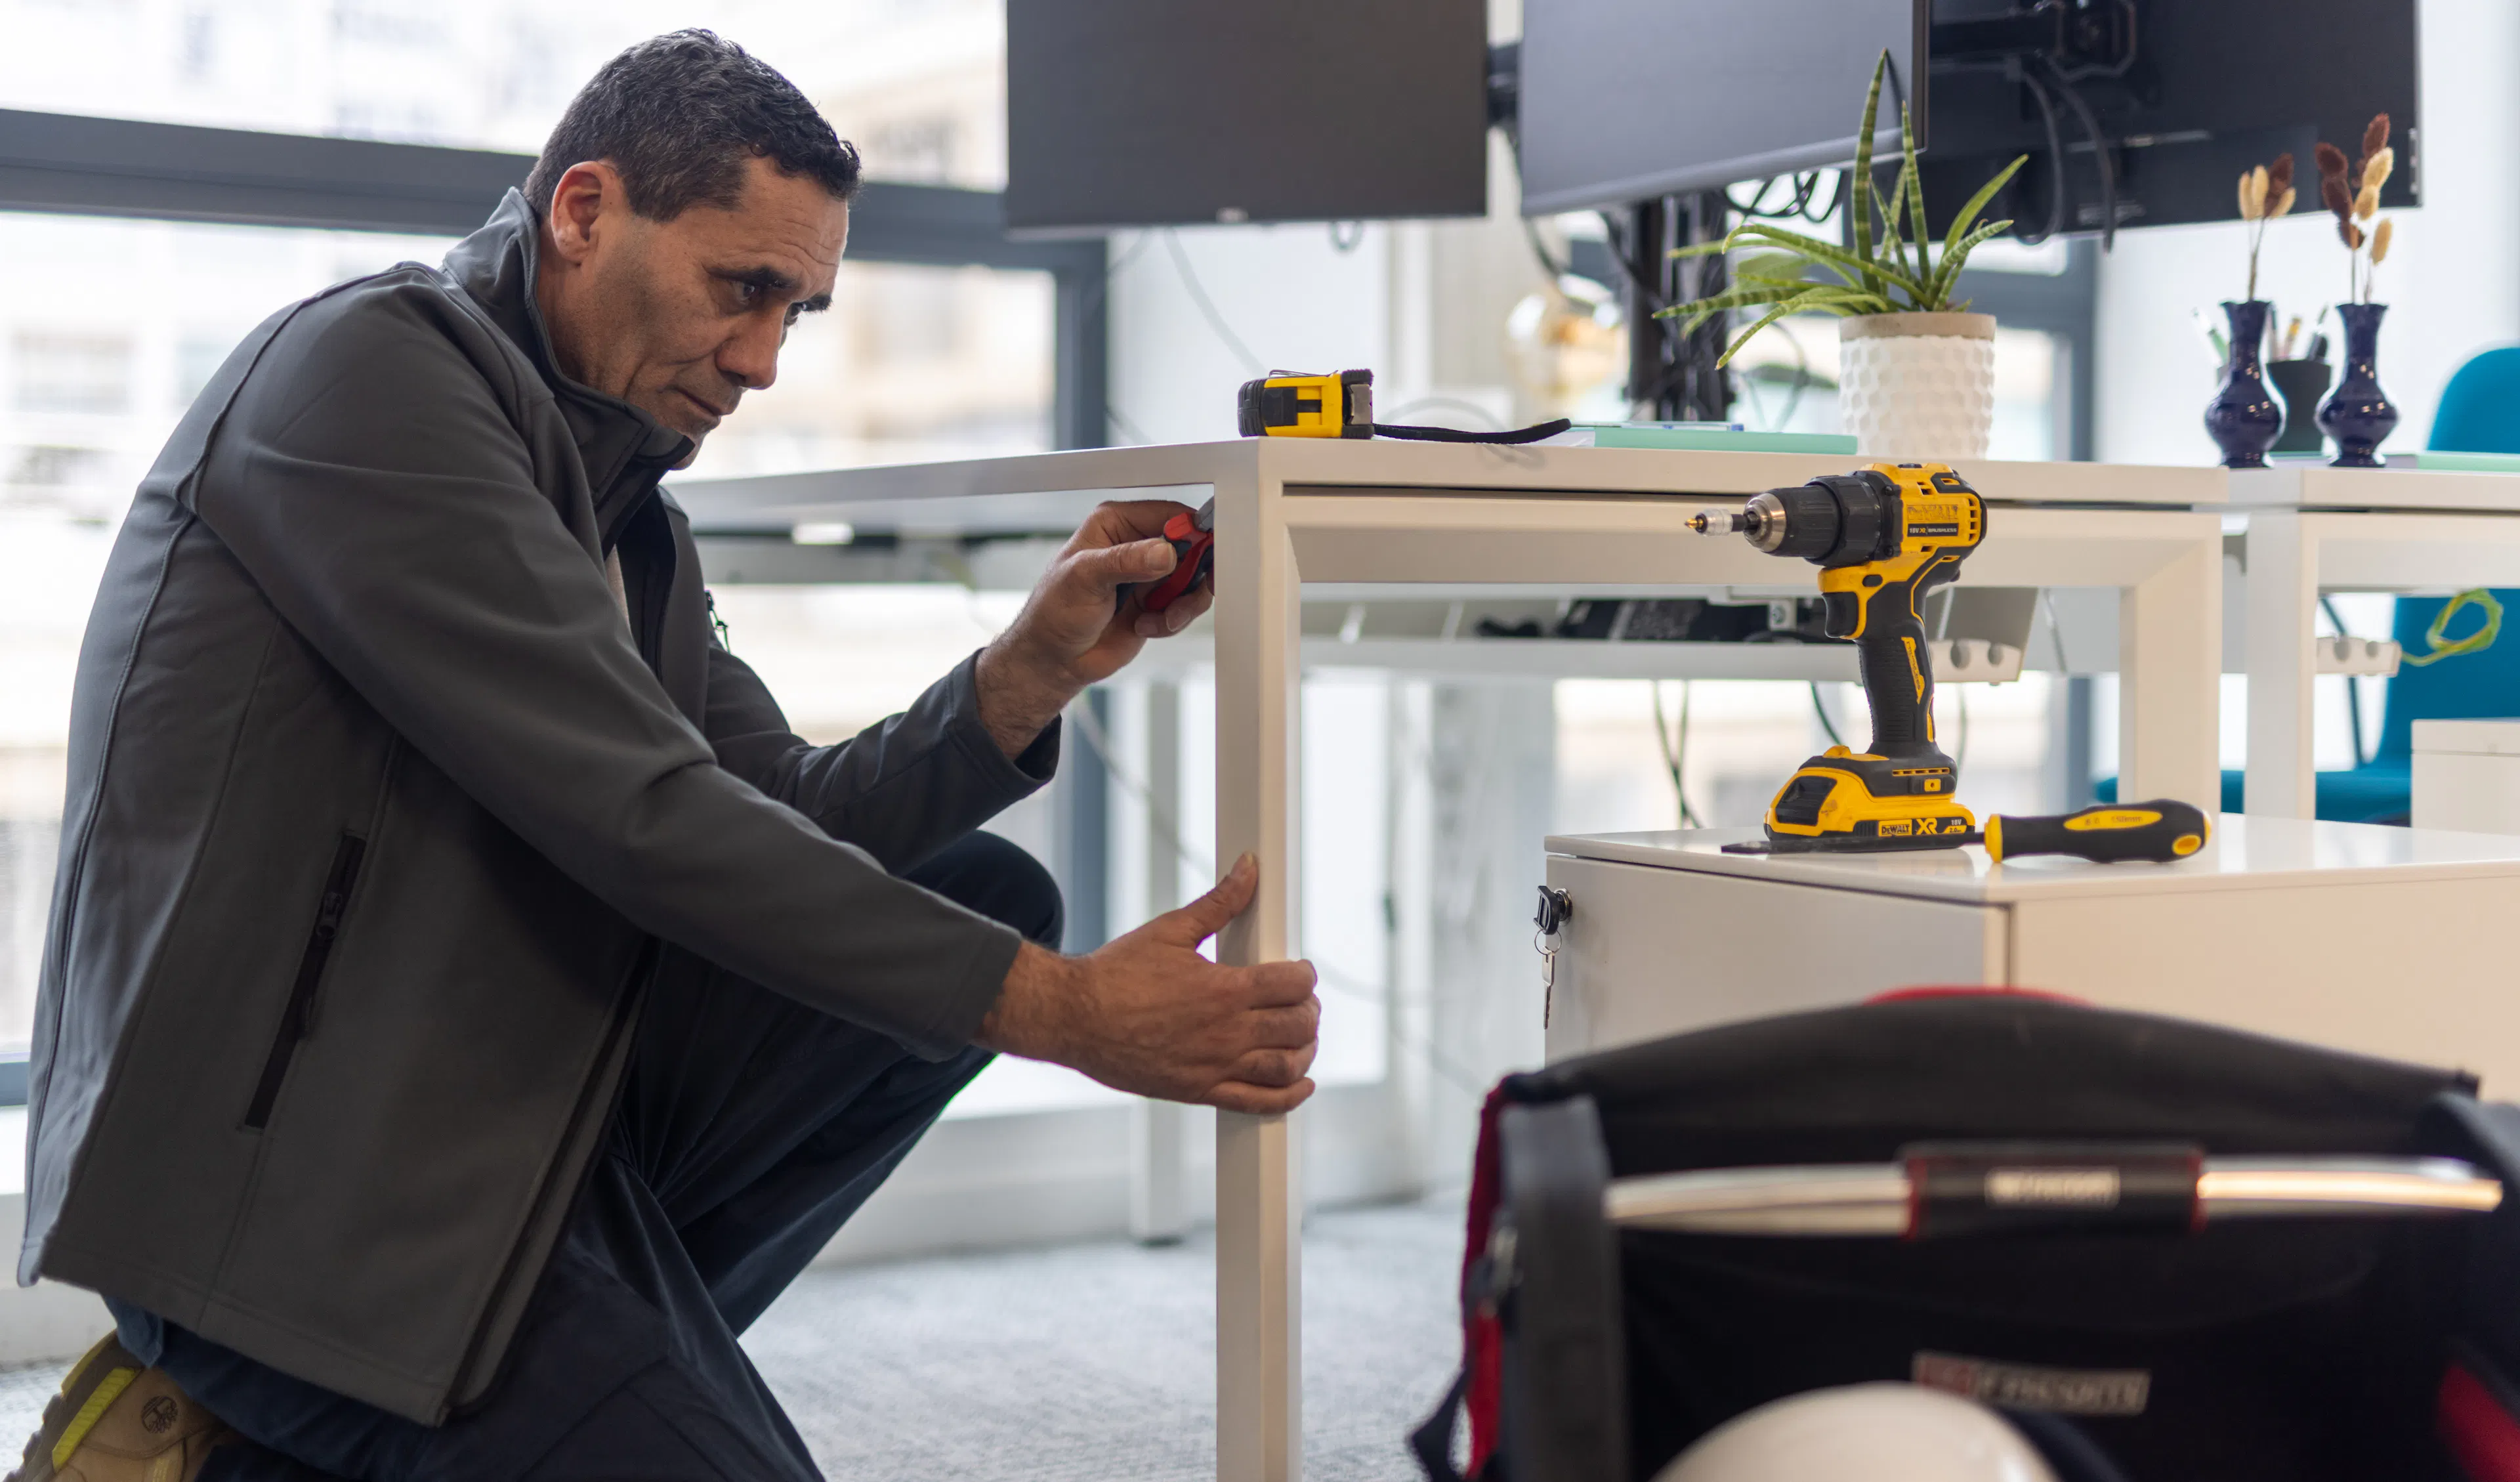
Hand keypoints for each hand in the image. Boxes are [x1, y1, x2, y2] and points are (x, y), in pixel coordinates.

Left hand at [974, 499, 1215, 756]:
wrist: (1054, 659)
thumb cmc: (1054, 612)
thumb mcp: (1084, 578)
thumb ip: (1125, 561)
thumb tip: (1165, 552)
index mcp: (1116, 523)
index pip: (1169, 514)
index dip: (1192, 531)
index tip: (1204, 553)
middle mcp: (1136, 544)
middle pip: (1192, 546)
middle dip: (1193, 574)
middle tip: (1185, 594)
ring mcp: (1149, 574)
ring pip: (1194, 579)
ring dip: (1183, 603)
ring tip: (1160, 618)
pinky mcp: (1157, 602)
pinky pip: (1186, 606)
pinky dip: (1173, 621)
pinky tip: (1145, 626)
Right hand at [976, 854, 1318, 1114]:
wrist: (1073, 1018)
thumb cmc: (1116, 974)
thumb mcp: (1170, 931)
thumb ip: (1219, 903)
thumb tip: (1249, 869)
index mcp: (1225, 989)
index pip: (1294, 984)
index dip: (1304, 975)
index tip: (1297, 972)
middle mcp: (1227, 1032)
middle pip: (1299, 1025)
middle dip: (1307, 1010)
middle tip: (1298, 1002)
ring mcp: (1216, 1066)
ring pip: (1288, 1065)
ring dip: (1305, 1050)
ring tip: (1300, 1037)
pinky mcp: (1200, 1092)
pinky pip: (1260, 1103)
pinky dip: (1289, 1096)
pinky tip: (1300, 1084)